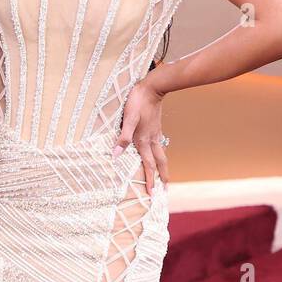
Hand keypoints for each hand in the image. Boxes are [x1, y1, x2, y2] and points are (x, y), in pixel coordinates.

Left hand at [112, 79, 168, 193]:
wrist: (153, 88)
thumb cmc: (138, 102)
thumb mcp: (128, 119)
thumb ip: (123, 137)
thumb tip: (116, 154)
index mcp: (144, 140)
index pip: (148, 165)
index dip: (150, 180)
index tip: (153, 193)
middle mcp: (152, 140)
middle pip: (160, 163)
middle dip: (162, 178)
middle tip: (165, 190)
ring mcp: (156, 134)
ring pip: (161, 155)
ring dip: (162, 168)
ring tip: (164, 177)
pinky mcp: (156, 128)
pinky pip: (159, 147)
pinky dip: (159, 156)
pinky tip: (157, 155)